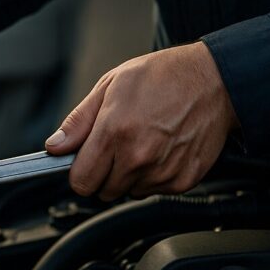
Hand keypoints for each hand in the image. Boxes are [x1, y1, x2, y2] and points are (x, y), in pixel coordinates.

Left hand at [44, 42, 237, 198]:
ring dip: (132, 176)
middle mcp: (138, 157)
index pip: (81, 182)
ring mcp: (162, 172)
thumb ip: (78, 122)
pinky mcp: (183, 180)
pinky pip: (156, 190)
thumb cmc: (162, 77)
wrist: (215, 80)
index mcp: (114, 133)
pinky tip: (164, 149)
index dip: (81, 173)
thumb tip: (55, 147)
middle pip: (104, 192)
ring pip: (130, 192)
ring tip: (145, 142)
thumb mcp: (110, 86)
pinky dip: (156, 176)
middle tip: (120, 145)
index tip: (86, 162)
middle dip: (105, 173)